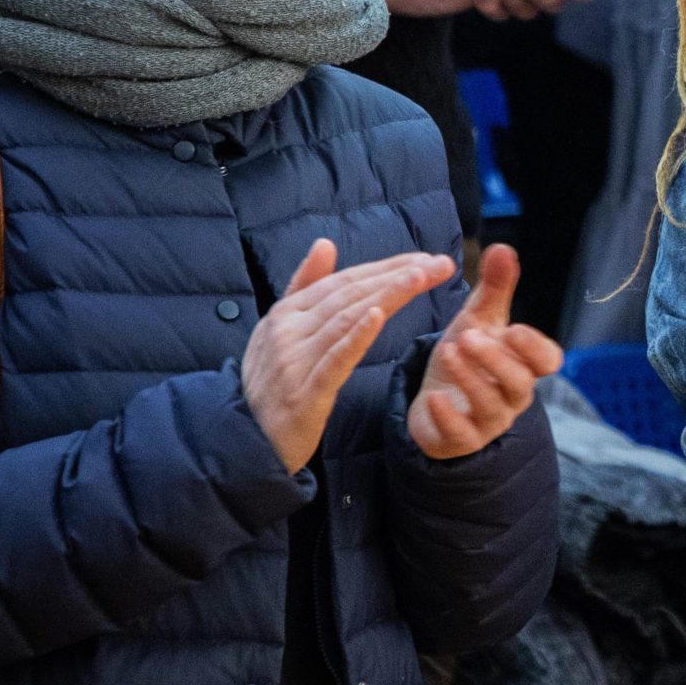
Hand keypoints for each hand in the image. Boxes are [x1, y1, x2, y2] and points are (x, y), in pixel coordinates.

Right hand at [245, 240, 458, 472]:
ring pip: (347, 319)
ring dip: (387, 294)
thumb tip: (325, 243)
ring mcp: (294, 361)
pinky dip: (357, 335)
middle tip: (440, 263)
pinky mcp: (304, 393)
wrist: (245, 441)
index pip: (344, 281)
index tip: (426, 258)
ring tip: (422, 277)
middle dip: (398, 275)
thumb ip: (303, 286)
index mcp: (286, 313)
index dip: (386, 267)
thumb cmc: (271, 383)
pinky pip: (334, 359)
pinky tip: (379, 315)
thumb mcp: (279, 331)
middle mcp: (288, 331)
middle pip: (350, 294)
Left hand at [409, 244, 564, 458]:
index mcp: (524, 365)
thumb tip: (504, 247)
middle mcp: (512, 395)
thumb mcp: (479, 319)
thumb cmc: (467, 356)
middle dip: (496, 360)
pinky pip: (461, 434)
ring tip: (448, 350)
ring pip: (490, 406)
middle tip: (469, 336)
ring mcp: (489, 420)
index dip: (534, 348)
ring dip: (470, 378)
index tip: (513, 329)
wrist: (435, 397)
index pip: (547, 361)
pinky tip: (433, 397)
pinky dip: (448, 416)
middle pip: (519, 383)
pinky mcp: (461, 439)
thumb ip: (496, 287)